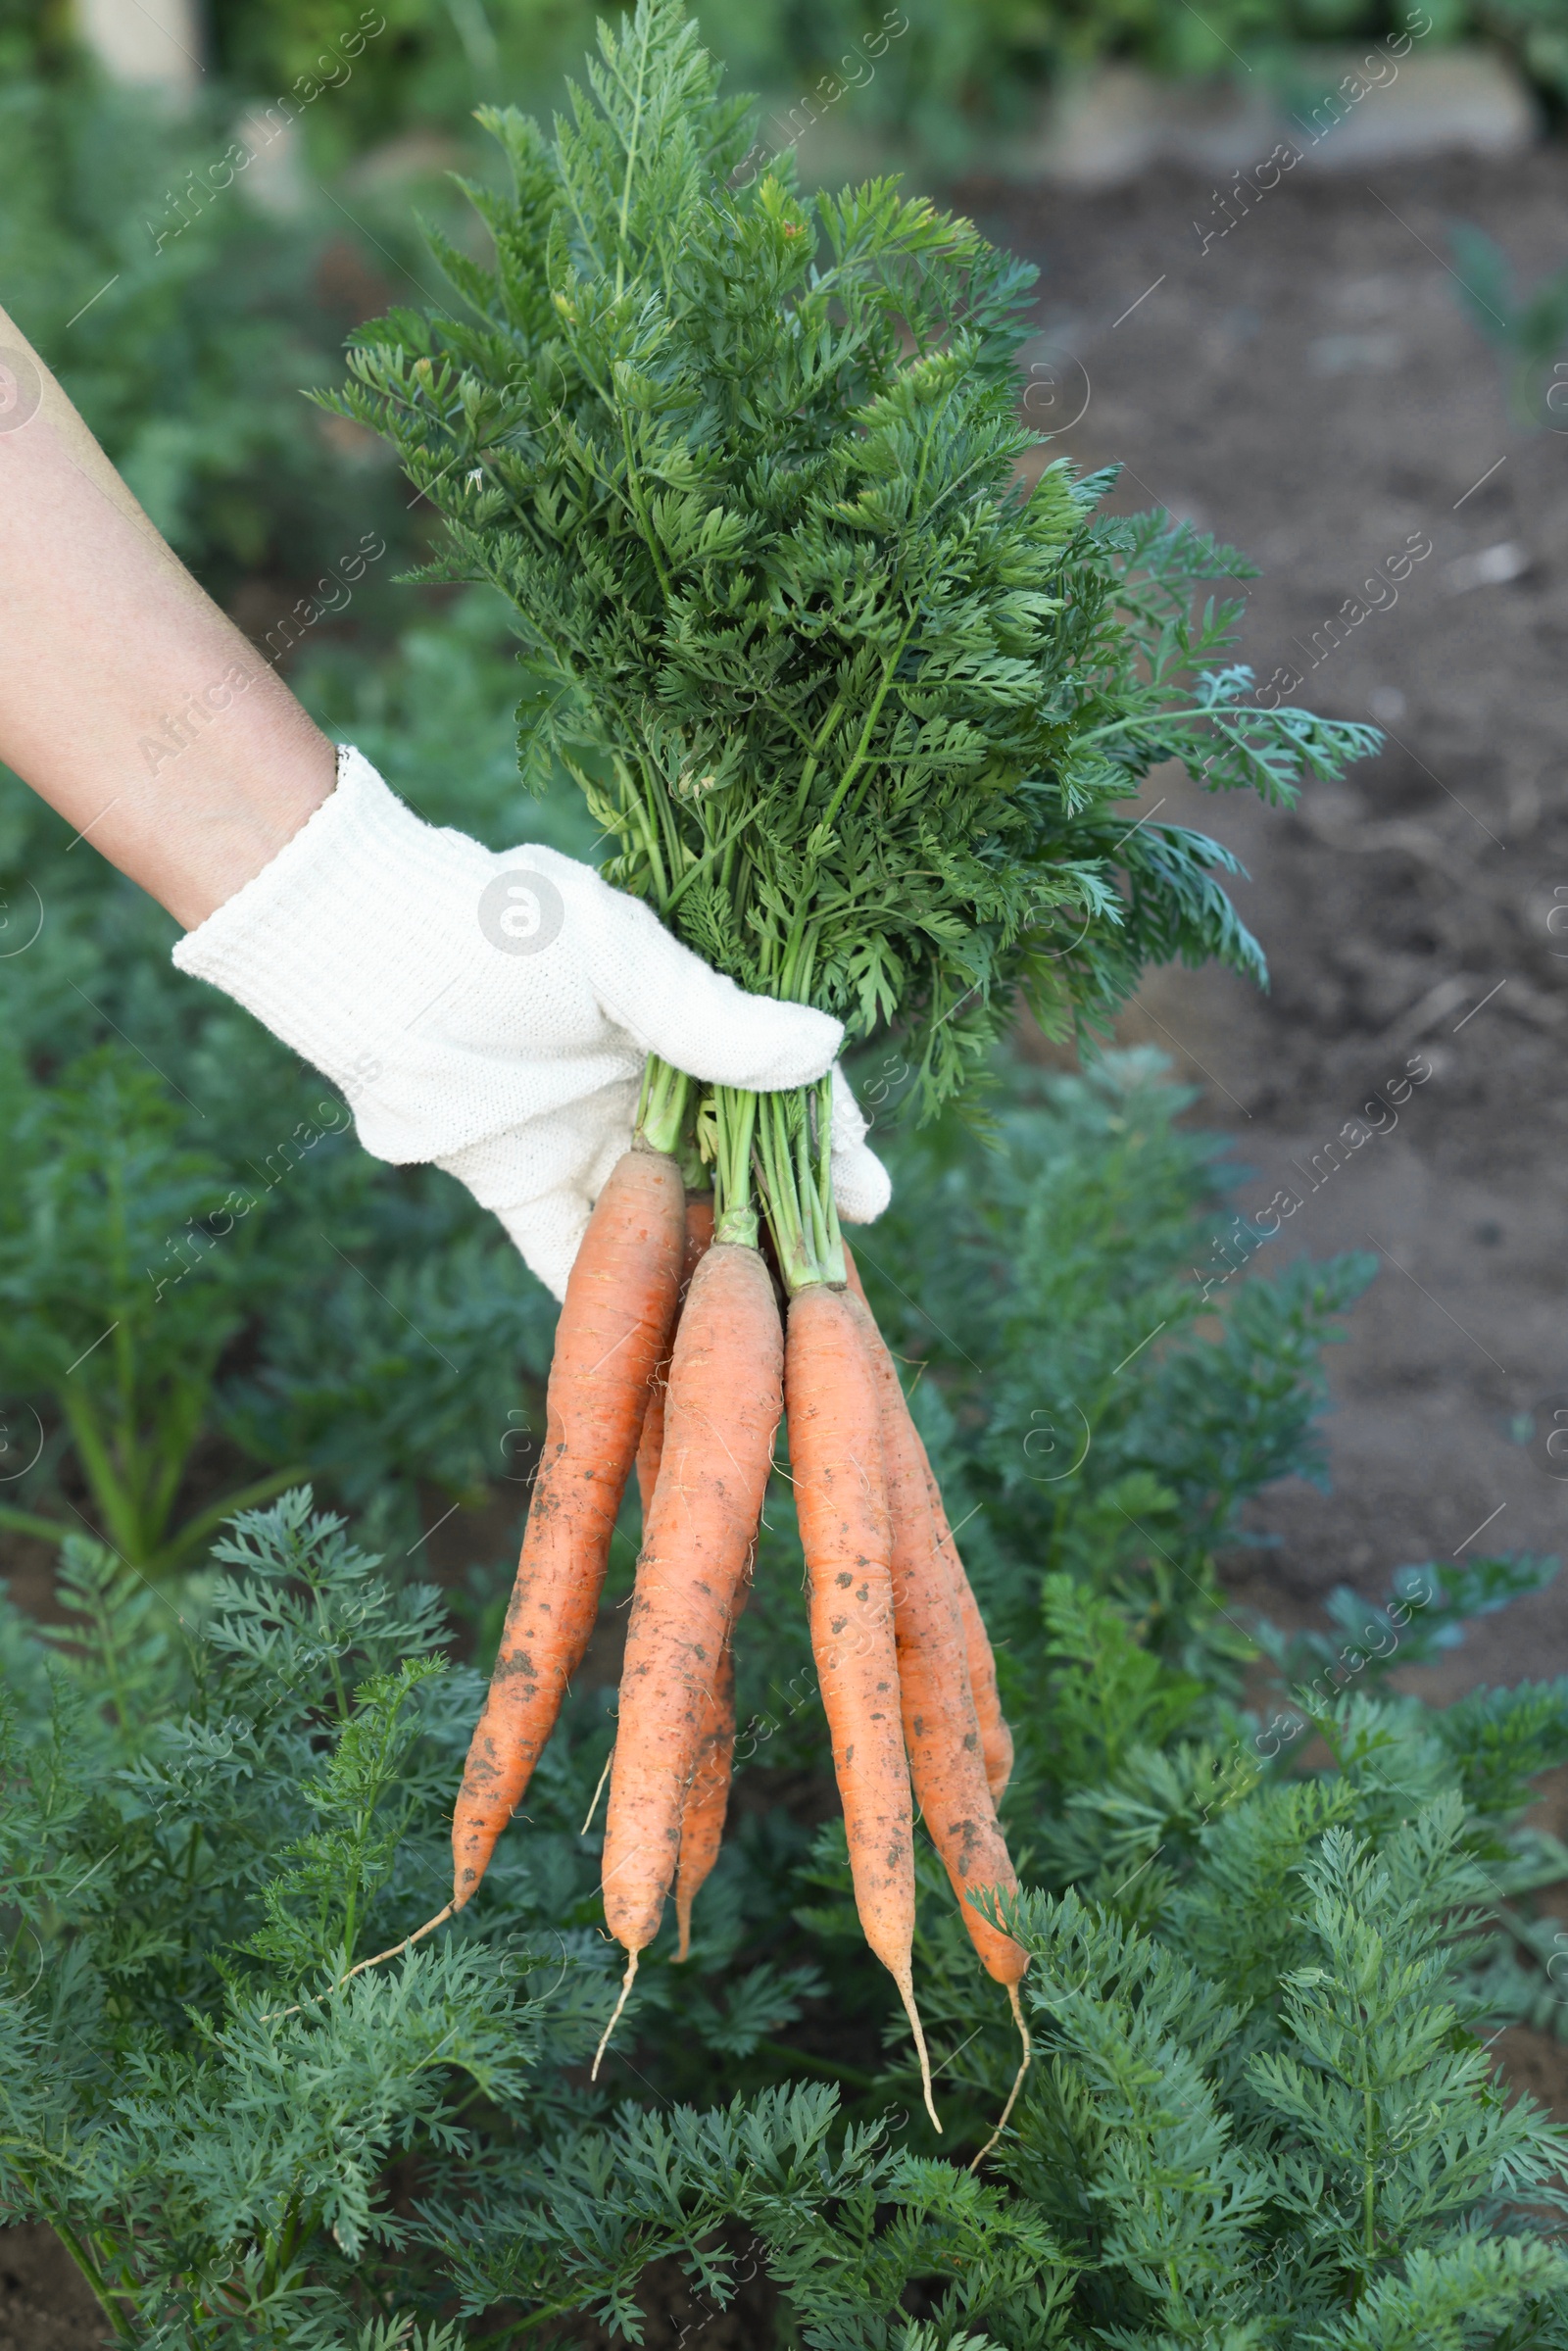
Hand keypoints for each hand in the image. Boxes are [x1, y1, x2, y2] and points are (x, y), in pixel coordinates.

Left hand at [173, 747, 889, 1295]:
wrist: (369, 960)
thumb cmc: (503, 930)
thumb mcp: (621, 961)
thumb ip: (713, 1019)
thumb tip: (826, 1046)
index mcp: (669, 1016)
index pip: (768, 1083)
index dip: (823, 1136)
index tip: (868, 1189)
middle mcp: (633, 1082)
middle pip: (729, 1162)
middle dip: (784, 1215)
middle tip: (838, 1270)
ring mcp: (579, 1137)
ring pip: (663, 1215)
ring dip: (709, 1265)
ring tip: (770, 1320)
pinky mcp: (519, 1185)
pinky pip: (576, 1255)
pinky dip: (617, 1299)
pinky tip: (663, 1348)